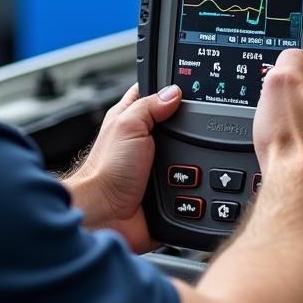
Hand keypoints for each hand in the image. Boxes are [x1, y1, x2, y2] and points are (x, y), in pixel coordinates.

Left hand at [65, 83, 181, 251]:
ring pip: (189, 153)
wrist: (108, 213)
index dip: (169, 89)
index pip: (154, 93)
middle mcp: (145, 140)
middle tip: (191, 131)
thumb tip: (174, 92)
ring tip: (189, 162)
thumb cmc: (106, 170)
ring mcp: (158, 165)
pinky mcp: (169, 187)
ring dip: (193, 158)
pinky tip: (194, 181)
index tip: (189, 90)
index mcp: (132, 118)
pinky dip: (196, 181)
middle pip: (178, 124)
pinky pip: (192, 181)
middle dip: (188, 128)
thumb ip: (149, 106)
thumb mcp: (128, 126)